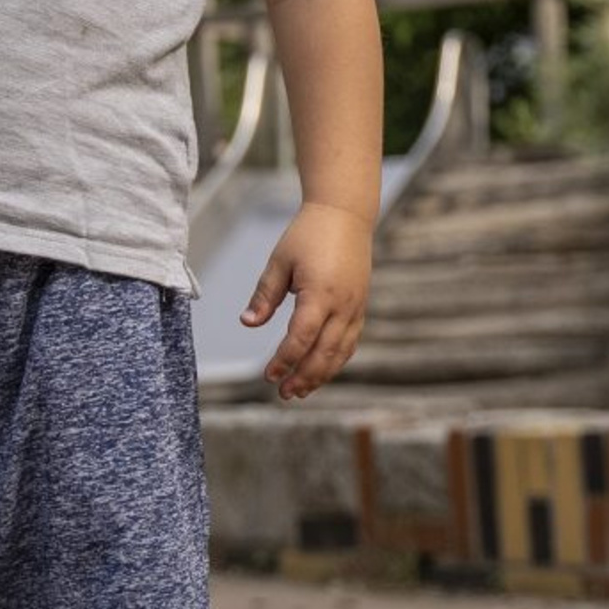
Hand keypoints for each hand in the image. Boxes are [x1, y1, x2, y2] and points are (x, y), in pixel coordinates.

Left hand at [239, 201, 373, 399]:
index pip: (301, 338)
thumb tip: (248, 324)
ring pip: (341, 352)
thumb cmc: (307, 235)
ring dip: (321, 375)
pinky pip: (350, 342)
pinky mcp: (361, 307)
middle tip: (284, 393)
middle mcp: (343, 306)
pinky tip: (320, 369)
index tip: (268, 375)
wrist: (345, 215)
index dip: (284, 360)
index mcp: (320, 294)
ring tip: (300, 390)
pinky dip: (335, 360)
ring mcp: (356, 308)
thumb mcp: (279, 261)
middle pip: (324, 353)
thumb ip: (265, 296)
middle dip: (304, 377)